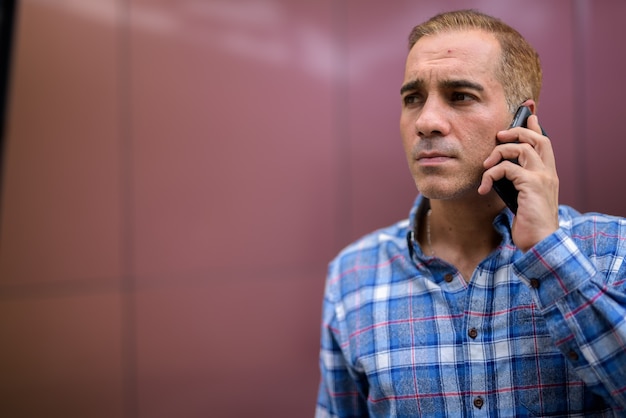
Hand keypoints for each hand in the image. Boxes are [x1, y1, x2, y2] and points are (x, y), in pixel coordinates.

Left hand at [478, 115, 558, 251]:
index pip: (544, 142)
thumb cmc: (530, 225)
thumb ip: (517, 183)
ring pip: (521, 148)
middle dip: (516, 131)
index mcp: (548, 175)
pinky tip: (484, 188)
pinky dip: (491, 174)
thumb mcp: (522, 199)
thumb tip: (499, 172)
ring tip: (486, 166)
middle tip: (499, 136)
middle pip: (536, 138)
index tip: (528, 113)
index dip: (535, 126)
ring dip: (499, 153)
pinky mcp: (532, 184)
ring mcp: (542, 177)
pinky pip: (507, 167)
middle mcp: (549, 173)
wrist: (541, 244)